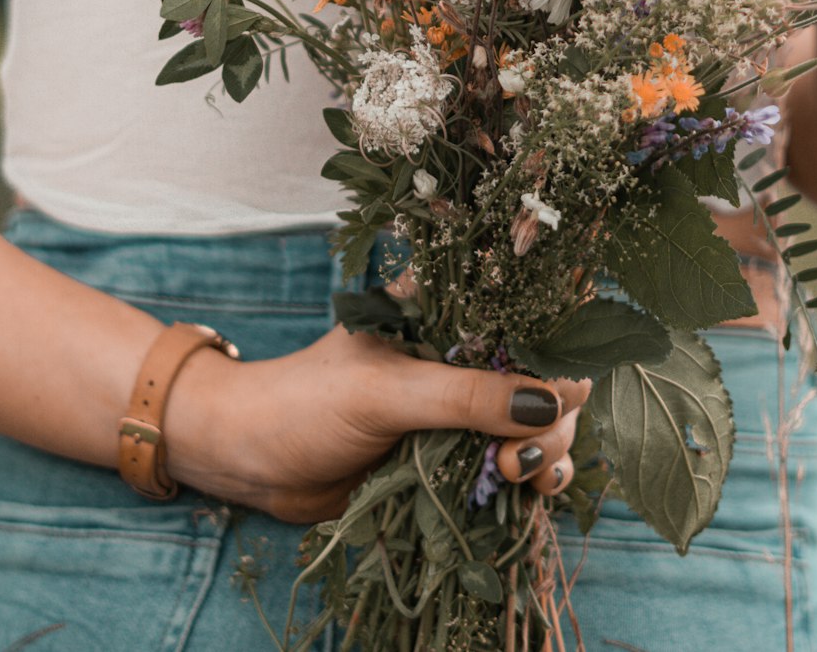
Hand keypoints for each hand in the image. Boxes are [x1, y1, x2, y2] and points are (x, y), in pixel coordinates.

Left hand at [166, 322, 589, 522]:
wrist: (251, 460)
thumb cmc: (305, 404)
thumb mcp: (387, 392)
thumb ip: (465, 396)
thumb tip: (554, 401)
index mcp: (447, 320)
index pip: (527, 325)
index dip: (559, 357)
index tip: (565, 395)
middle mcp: (460, 362)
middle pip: (543, 384)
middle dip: (549, 422)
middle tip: (518, 460)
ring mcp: (457, 414)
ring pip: (536, 431)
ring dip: (547, 457)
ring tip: (516, 479)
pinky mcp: (449, 462)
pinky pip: (510, 471)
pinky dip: (530, 485)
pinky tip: (527, 496)